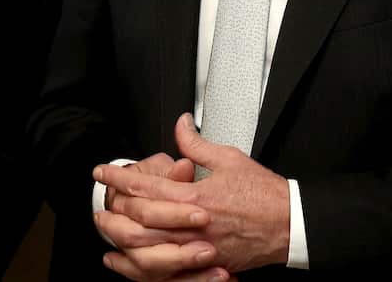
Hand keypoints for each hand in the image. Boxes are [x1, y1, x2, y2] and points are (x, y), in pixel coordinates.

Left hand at [97, 113, 290, 273]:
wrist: (290, 224)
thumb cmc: (264, 194)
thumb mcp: (229, 158)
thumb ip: (197, 144)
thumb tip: (181, 125)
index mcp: (195, 196)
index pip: (146, 186)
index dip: (119, 177)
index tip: (103, 171)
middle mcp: (191, 225)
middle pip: (139, 219)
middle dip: (114, 207)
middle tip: (101, 198)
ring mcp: (197, 249)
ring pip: (147, 248)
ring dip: (122, 236)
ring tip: (107, 226)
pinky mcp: (205, 264)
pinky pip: (165, 270)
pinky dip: (142, 266)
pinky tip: (129, 261)